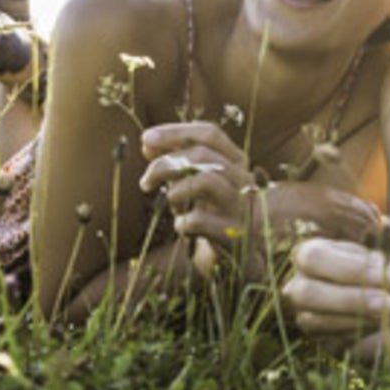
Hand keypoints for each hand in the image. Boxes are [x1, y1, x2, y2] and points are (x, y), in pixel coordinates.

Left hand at [138, 121, 252, 242]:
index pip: (209, 134)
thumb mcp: (196, 183)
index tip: (145, 138)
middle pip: (203, 155)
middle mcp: (244, 179)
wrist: (244, 257)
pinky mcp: (234, 234)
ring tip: (170, 203)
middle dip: (165, 164)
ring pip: (206, 180)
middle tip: (145, 182)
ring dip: (176, 191)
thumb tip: (147, 143)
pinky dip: (182, 223)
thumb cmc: (214, 212)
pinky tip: (183, 227)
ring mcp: (242, 206)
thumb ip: (176, 161)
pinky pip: (199, 220)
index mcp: (237, 161)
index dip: (175, 132)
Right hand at [282, 238, 389, 335]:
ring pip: (315, 321)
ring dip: (358, 318)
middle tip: (388, 301)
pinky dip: (360, 332)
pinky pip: (330, 340)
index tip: (384, 272)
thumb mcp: (385, 256)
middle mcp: (298, 284)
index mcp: (310, 254)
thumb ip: (387, 246)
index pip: (314, 257)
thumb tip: (387, 225)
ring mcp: (303, 314)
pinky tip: (383, 323)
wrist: (382, 304)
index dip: (349, 266)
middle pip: (308, 292)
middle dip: (351, 297)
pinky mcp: (317, 340)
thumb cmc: (378, 272)